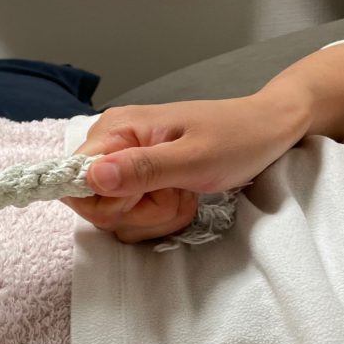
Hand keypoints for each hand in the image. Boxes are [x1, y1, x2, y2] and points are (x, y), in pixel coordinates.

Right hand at [65, 93, 307, 242]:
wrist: (270, 127)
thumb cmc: (239, 137)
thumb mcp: (195, 158)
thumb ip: (142, 169)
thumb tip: (91, 178)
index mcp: (115, 130)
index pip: (73, 183)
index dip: (108, 202)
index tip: (147, 194)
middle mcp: (110, 143)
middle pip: (93, 204)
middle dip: (136, 212)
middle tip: (174, 194)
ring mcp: (123, 161)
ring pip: (113, 214)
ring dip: (151, 216)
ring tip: (183, 194)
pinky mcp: (137, 176)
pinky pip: (129, 212)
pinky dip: (157, 214)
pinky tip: (181, 197)